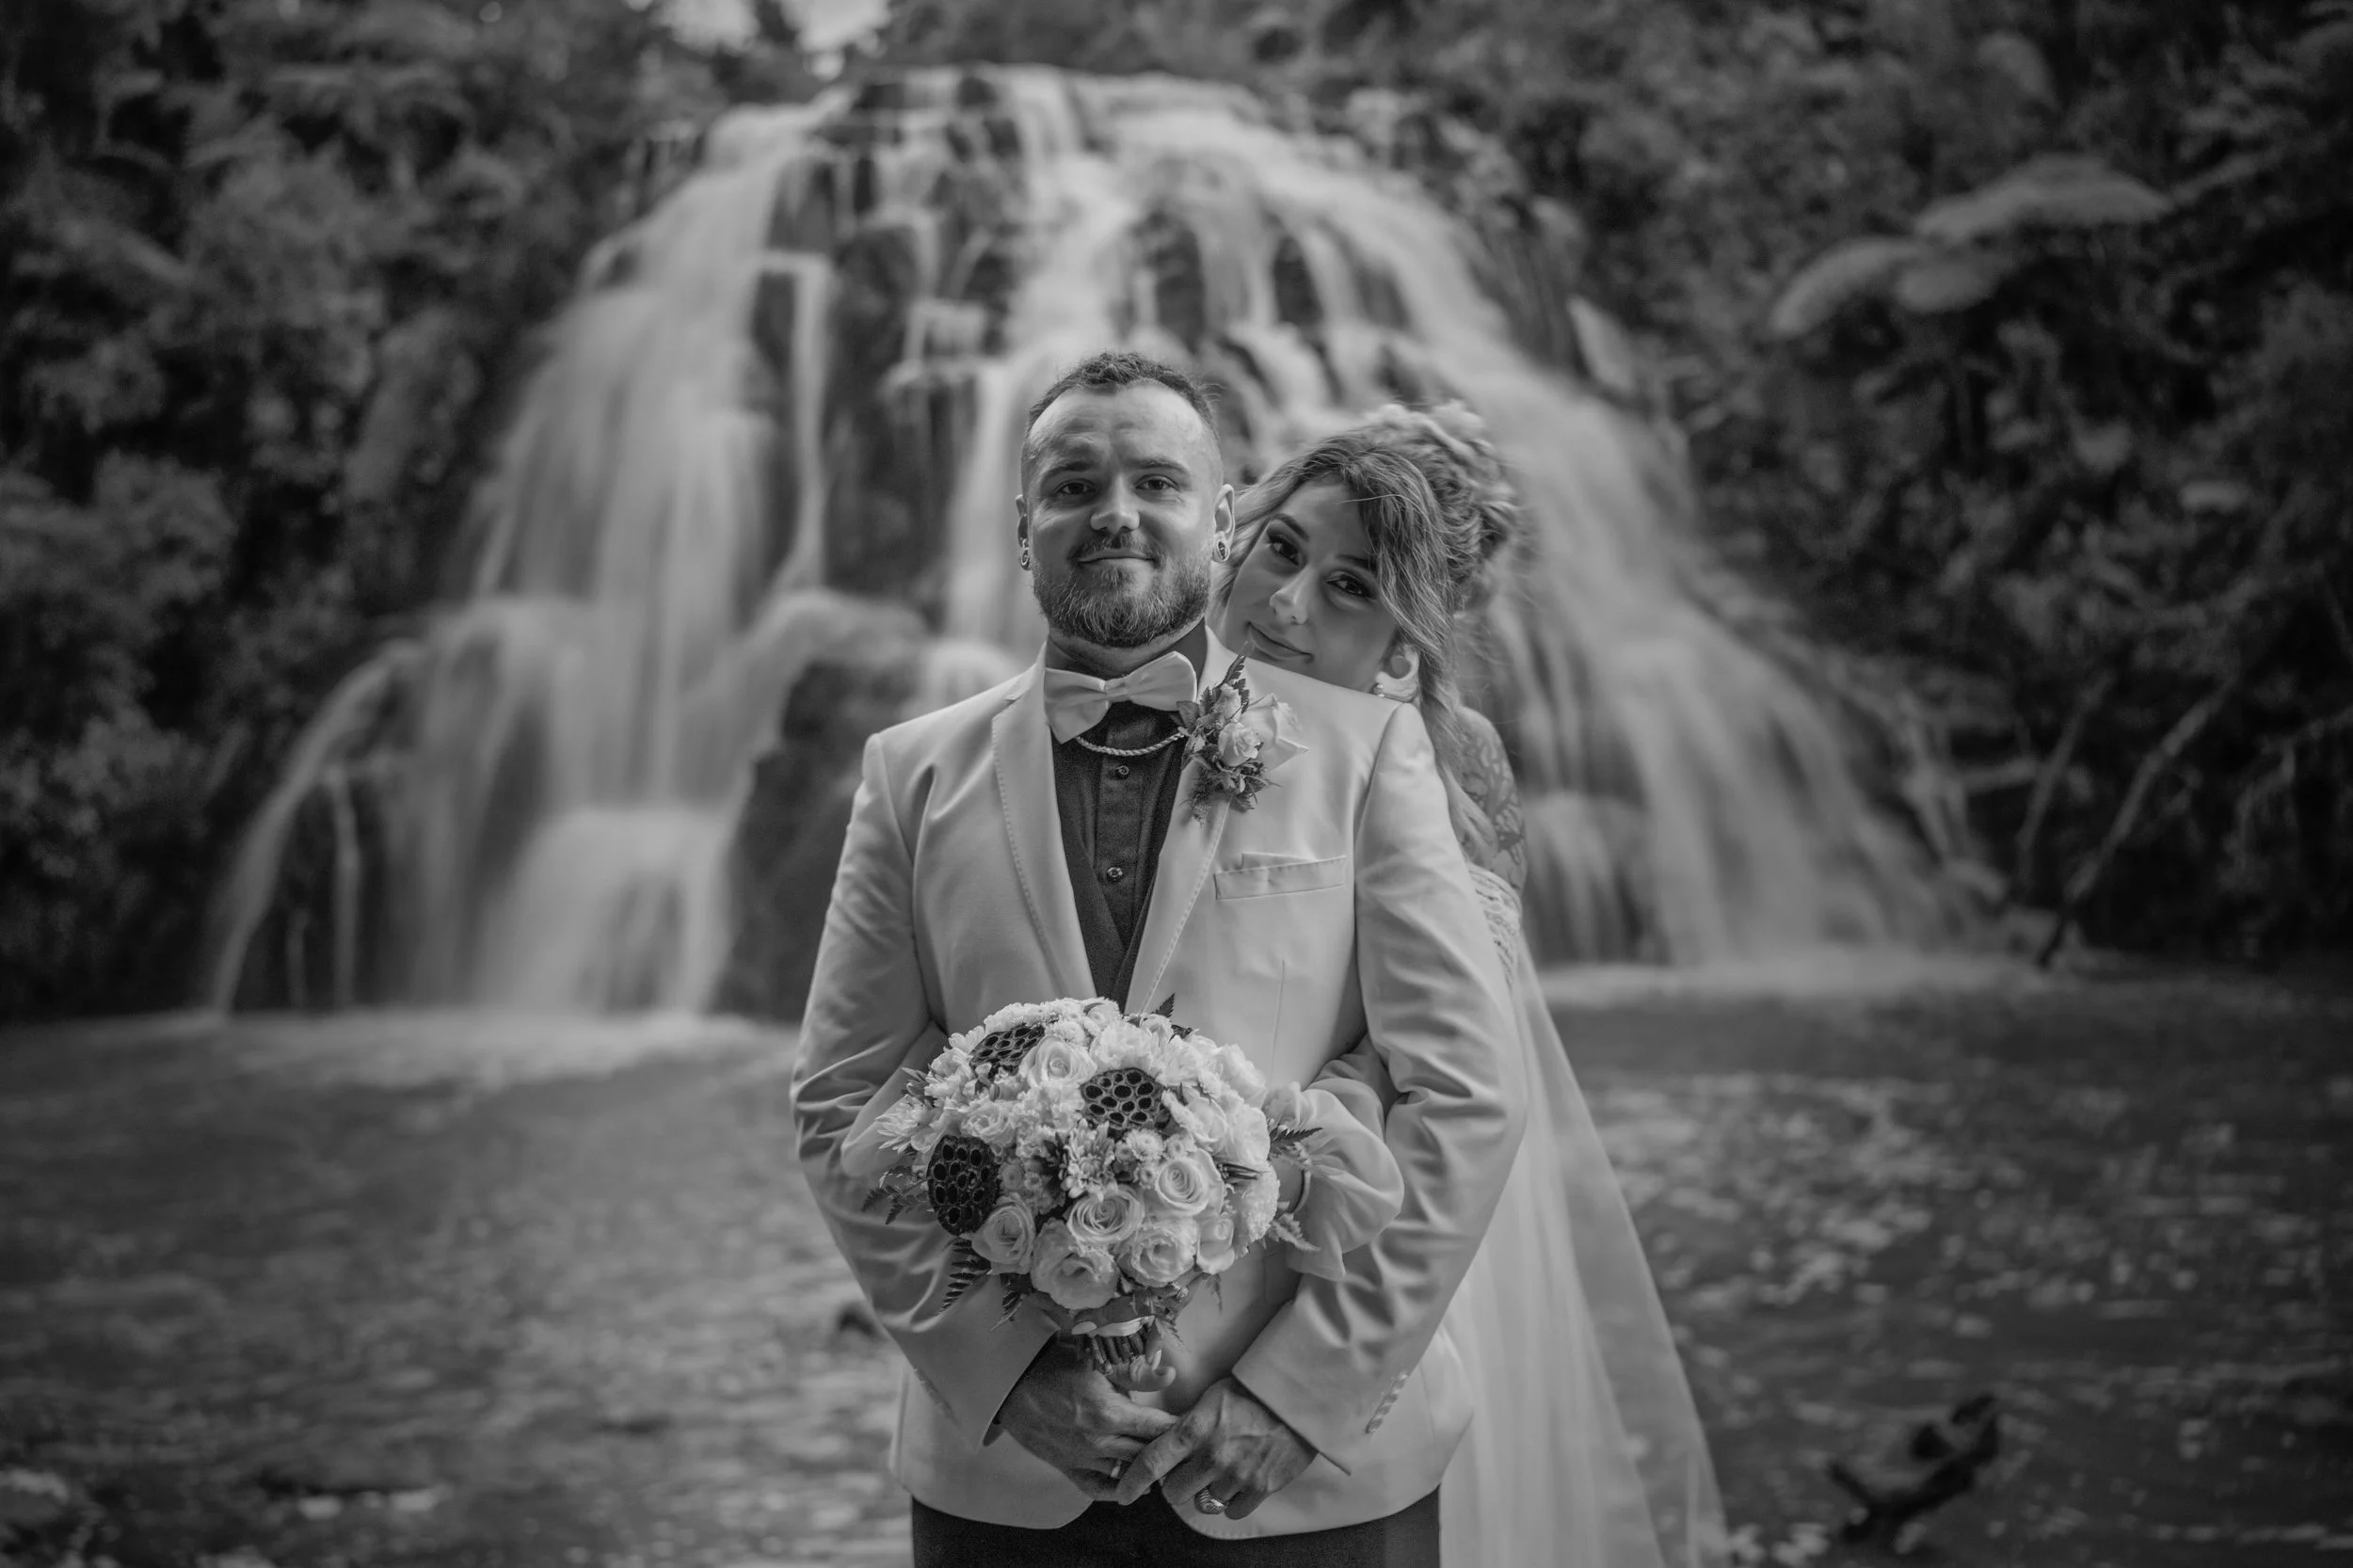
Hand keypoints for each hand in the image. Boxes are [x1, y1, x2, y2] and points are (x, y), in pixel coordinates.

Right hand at [998, 1339, 1179, 1499]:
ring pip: (1125, 1474)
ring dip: (1146, 1470)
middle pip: (1146, 1454)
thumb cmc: (1055, 1363)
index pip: (1157, 1428)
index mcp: (1109, 1412)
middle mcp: (1098, 1442)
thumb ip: (1137, 1372)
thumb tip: (1171, 1377)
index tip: (1195, 1425)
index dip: (1179, 1428)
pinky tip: (1131, 1485)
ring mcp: (1081, 1458)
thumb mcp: (1098, 1359)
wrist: (1011, 1381)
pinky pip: (1096, 1488)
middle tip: (1187, 1447)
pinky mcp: (1066, 1467)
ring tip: (1165, 1465)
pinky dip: (1115, 1489)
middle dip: (1168, 1451)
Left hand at [1113, 1377, 1315, 1517]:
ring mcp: (1237, 1475)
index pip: (1153, 1461)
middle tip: (1189, 1471)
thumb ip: (1188, 1424)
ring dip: (1207, 1492)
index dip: (1133, 1481)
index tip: (1123, 1494)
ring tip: (1221, 1471)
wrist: (1297, 1397)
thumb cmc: (1252, 1391)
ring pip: (1204, 1503)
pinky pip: (1233, 1510)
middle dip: (1177, 1484)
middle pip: (1174, 1493)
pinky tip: (1238, 1481)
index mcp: (1195, 1429)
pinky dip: (1232, 1501)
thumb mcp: (1212, 1397)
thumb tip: (1167, 1443)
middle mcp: (1212, 1456)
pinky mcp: (1261, 1488)